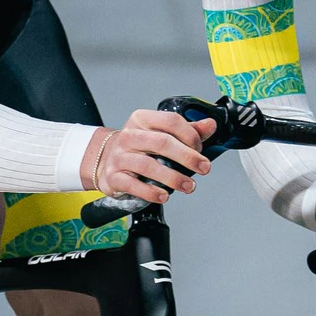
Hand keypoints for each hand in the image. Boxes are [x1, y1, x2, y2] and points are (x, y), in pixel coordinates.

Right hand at [82, 108, 217, 203]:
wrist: (105, 160)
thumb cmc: (138, 147)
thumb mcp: (160, 133)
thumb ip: (187, 130)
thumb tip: (211, 125)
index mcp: (142, 119)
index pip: (171, 121)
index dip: (190, 135)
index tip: (201, 148)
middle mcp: (129, 135)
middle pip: (162, 142)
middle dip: (188, 157)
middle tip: (204, 168)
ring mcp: (119, 157)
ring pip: (148, 166)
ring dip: (173, 178)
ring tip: (189, 186)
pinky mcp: (113, 177)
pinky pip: (133, 185)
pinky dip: (151, 192)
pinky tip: (164, 196)